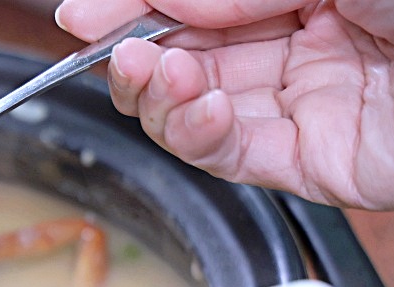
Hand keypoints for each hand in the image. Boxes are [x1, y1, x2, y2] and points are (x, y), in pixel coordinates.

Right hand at [54, 0, 393, 210]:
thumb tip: (129, 6)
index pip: (193, 8)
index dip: (133, 13)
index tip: (80, 18)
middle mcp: (296, 48)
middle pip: (186, 62)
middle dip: (142, 59)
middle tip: (117, 51)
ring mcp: (302, 108)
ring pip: (198, 115)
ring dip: (162, 99)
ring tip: (157, 75)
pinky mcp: (313, 164)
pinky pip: (234, 157)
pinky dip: (198, 136)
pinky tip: (193, 107)